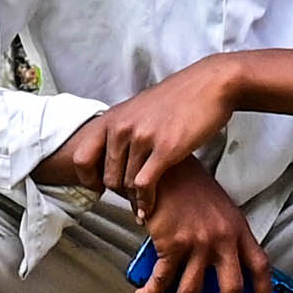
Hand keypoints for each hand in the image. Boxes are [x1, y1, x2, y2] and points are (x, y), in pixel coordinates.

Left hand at [54, 59, 242, 205]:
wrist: (211, 84)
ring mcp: (142, 137)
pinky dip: (145, 202)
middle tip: (131, 197)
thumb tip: (114, 153)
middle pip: (108, 177)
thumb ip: (123, 128)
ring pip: (126, 184)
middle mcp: (122, 127)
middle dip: (119, 193)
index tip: (101, 188)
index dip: (88, 179)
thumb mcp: (140, 107)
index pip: (81, 157)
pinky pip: (145, 185)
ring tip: (142, 204)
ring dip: (135, 199)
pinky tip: (149, 208)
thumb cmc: (179, 97)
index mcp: (113, 117)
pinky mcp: (165, 149)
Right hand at [127, 166, 272, 292]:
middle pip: (232, 288)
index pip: (259, 264)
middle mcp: (223, 238)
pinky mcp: (173, 244)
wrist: (165, 167)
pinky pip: (162, 279)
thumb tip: (212, 268)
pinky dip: (150, 292)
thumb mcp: (217, 208)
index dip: (263, 289)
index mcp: (238, 228)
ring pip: (191, 291)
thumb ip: (221, 235)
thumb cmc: (189, 185)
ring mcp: (199, 243)